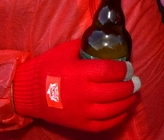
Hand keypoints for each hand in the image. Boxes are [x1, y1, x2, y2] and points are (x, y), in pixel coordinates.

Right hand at [12, 39, 139, 131]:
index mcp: (82, 73)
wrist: (28, 92)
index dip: (124, 69)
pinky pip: (105, 124)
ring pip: (114, 108)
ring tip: (133, 95)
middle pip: (117, 91)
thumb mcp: (65, 50)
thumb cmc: (47, 67)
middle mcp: (85, 94)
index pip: (112, 71)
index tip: (128, 67)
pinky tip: (122, 111)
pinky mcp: (81, 124)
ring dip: (127, 101)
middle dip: (130, 85)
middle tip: (135, 81)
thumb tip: (101, 39)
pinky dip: (117, 118)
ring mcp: (83, 111)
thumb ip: (85, 45)